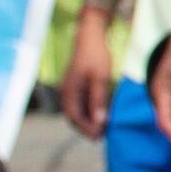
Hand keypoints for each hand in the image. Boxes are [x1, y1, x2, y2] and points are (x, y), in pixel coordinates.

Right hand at [60, 14, 118, 140]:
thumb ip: (98, 100)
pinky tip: (100, 115)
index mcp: (69, 91)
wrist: (91, 36)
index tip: (99, 136)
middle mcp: (67, 92)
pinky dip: (89, 112)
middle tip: (102, 135)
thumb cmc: (96, 55)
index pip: (74, 117)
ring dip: (88, 121)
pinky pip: (80, 104)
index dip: (86, 129)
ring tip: (103, 128)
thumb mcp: (100, 78)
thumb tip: (99, 121)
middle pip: (73, 117)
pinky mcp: (77, 86)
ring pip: (77, 112)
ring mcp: (71, 89)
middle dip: (86, 128)